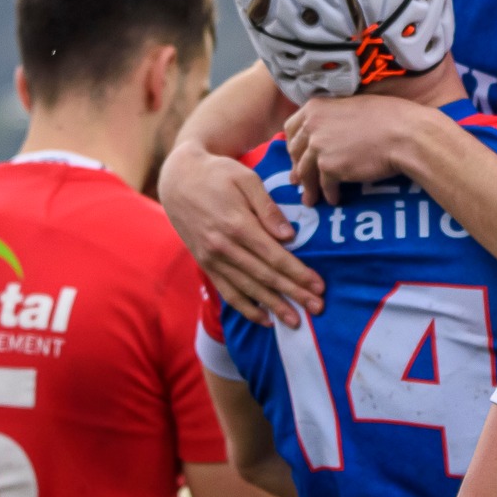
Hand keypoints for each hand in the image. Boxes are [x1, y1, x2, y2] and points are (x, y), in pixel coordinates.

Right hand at [158, 142, 324, 324]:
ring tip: (295, 321)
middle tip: (317, 308)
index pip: (274, 256)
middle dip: (293, 294)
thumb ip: (268, 208)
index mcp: (237, 224)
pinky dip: (246, 308)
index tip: (319, 286)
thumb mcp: (246, 179)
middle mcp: (223, 246)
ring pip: (247, 288)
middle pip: (265, 276)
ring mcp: (212, 258)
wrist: (178, 179)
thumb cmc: (218, 174)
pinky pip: (227, 291)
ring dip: (273, 306)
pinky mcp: (205, 264)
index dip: (298, 273)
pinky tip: (265, 319)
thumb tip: (289, 236)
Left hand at [286, 96, 431, 204]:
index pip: (291, 127)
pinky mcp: (329, 167)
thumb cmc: (388, 117)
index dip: (293, 144)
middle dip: (297, 168)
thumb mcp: (352, 106)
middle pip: (295, 151)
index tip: (297, 155)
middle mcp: (312, 125)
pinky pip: (324, 185)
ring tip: (311, 199)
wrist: (404, 134)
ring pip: (305, 172)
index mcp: (316, 107)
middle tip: (299, 181)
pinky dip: (328, 194)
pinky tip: (334, 200)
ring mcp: (319, 147)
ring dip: (308, 188)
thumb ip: (333, 116)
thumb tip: (330, 131)